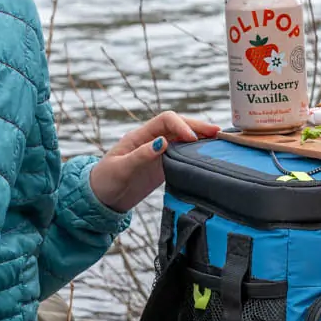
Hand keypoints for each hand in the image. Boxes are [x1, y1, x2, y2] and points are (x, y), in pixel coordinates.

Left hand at [88, 111, 222, 212]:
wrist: (101, 199)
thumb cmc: (106, 181)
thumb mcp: (121, 168)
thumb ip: (141, 155)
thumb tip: (163, 142)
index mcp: (140, 136)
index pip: (166, 120)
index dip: (181, 126)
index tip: (193, 139)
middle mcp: (151, 140)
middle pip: (178, 126)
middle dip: (197, 127)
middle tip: (217, 132)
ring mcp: (158, 153)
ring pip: (183, 139)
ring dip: (200, 138)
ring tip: (219, 140)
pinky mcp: (163, 167)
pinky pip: (182, 155)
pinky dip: (196, 152)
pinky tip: (208, 155)